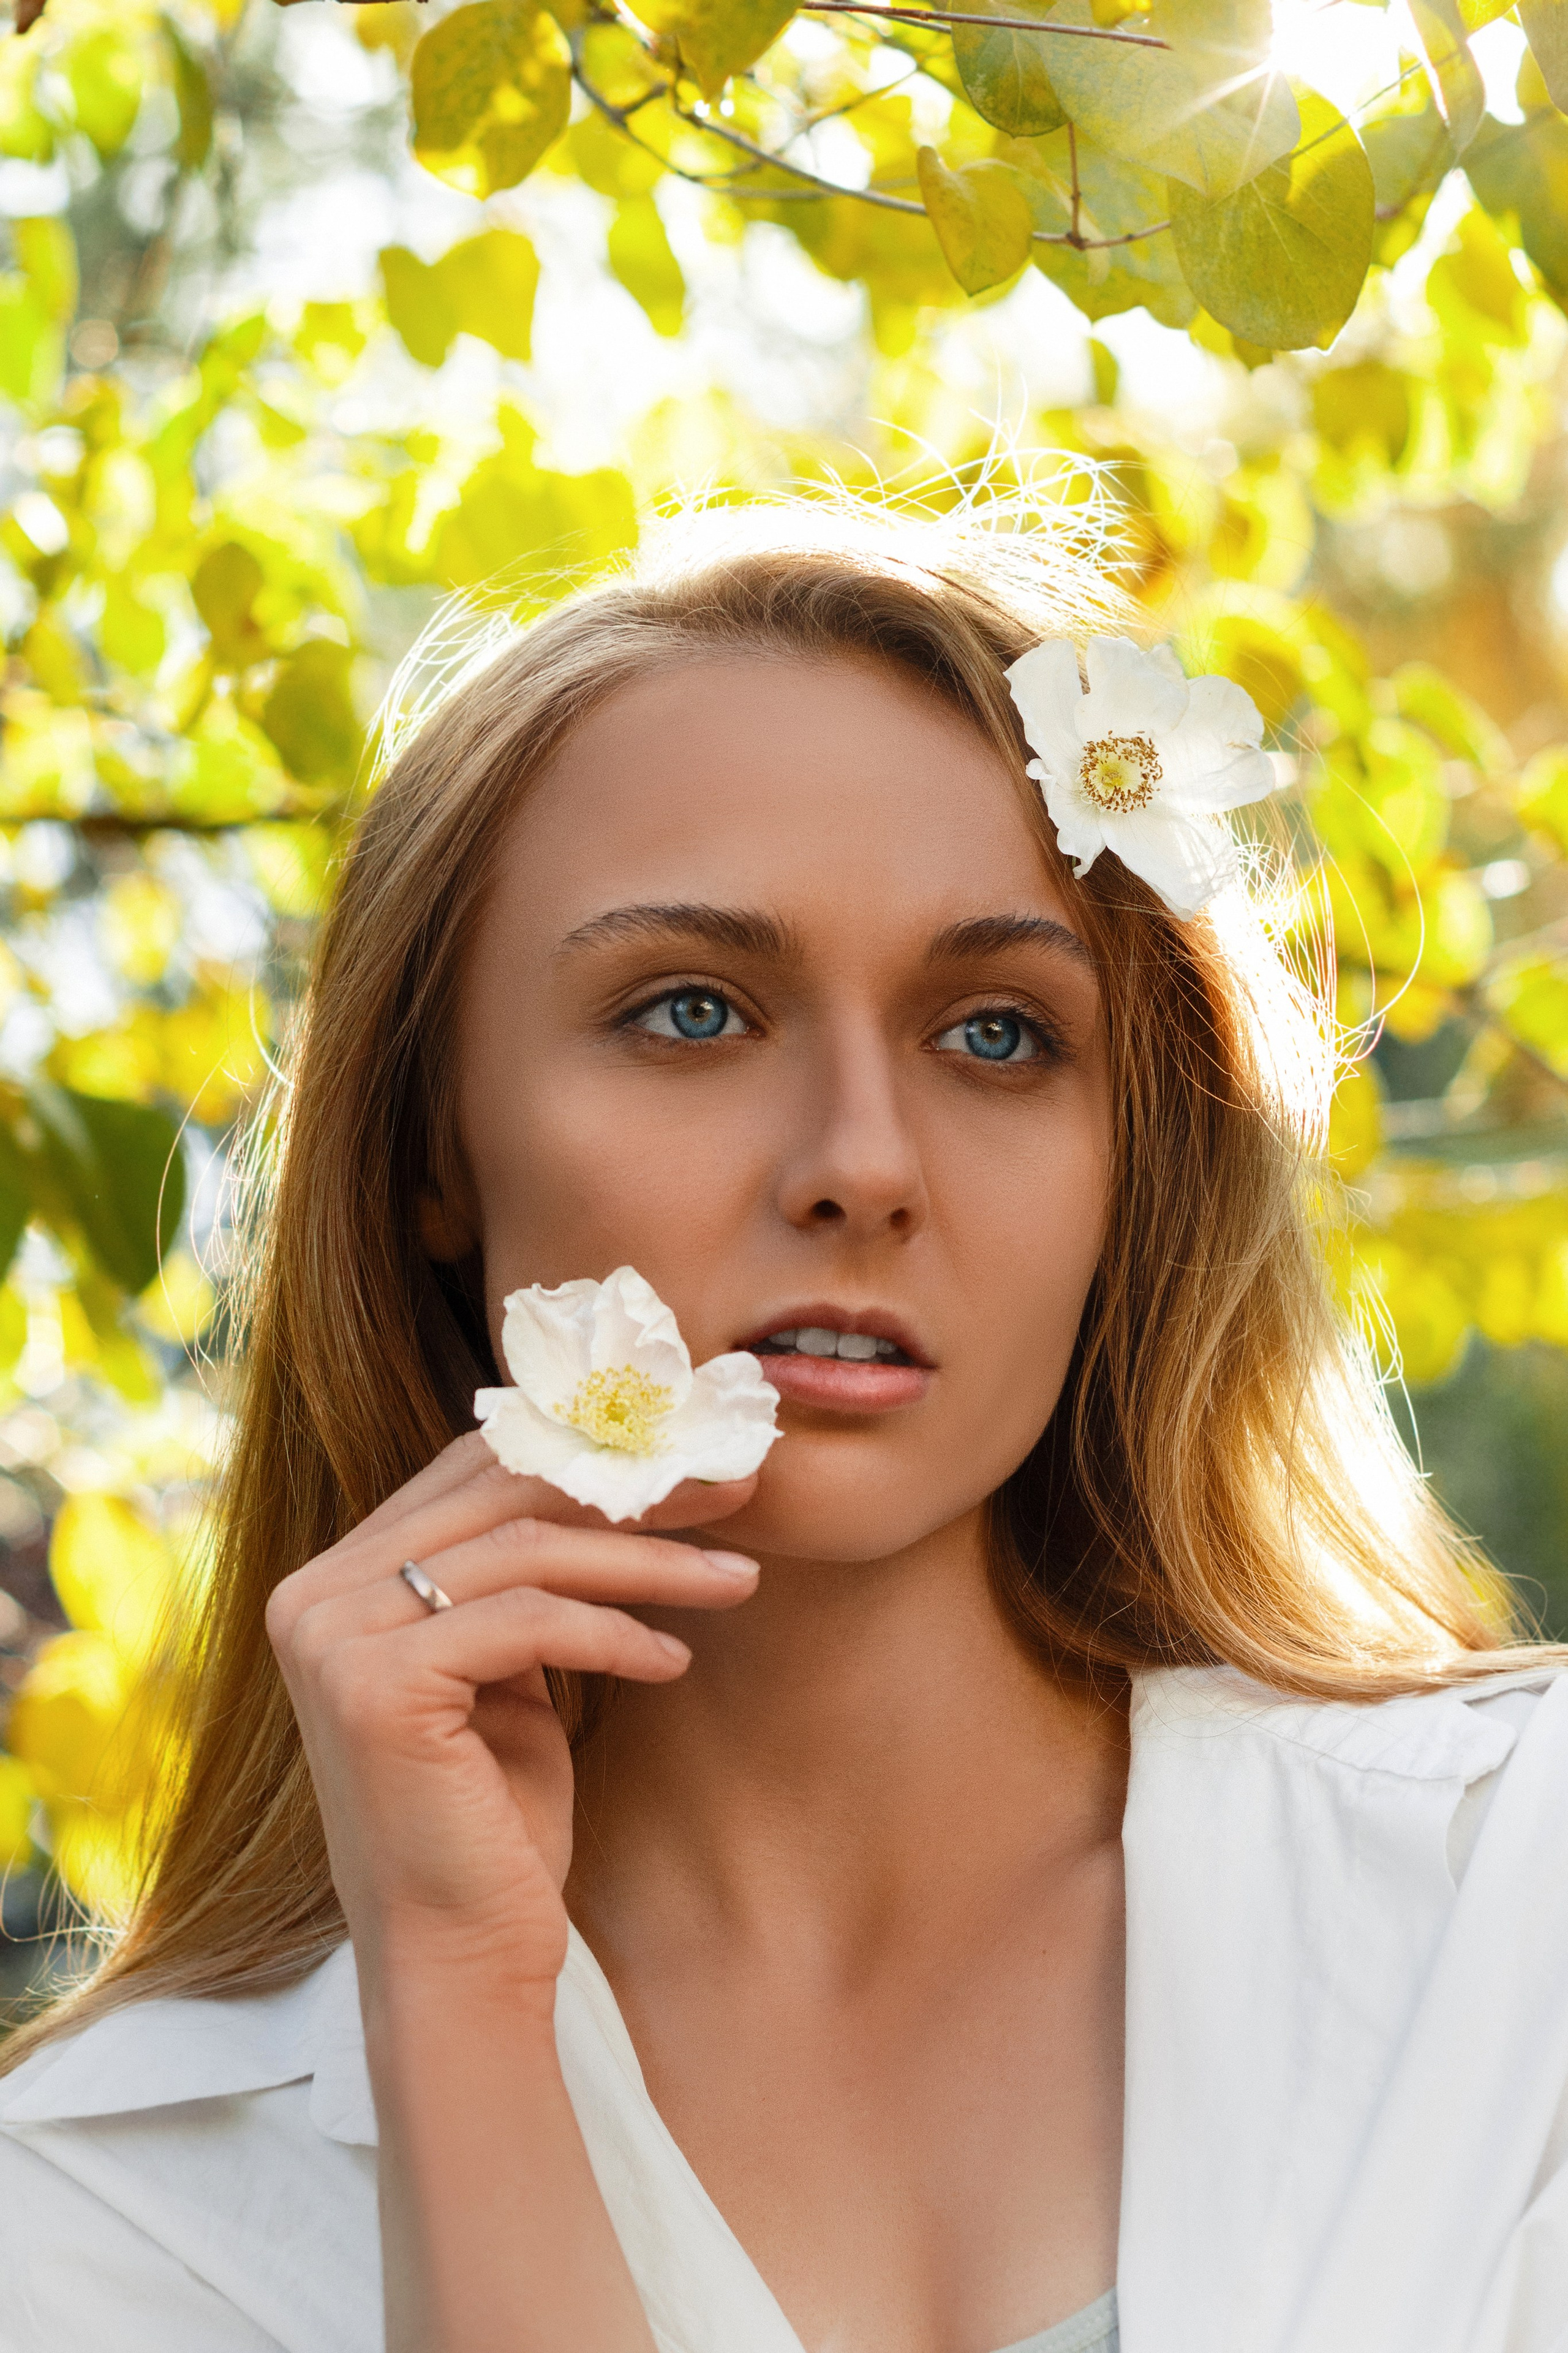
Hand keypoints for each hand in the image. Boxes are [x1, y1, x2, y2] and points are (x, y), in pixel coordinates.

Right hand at [266, 1430, 758, 2004]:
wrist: (457, 1961)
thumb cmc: (491, 1823)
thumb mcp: (508, 1676)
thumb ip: (516, 1584)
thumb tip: (615, 1480)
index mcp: (336, 1582)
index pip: (473, 1473)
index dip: (589, 1456)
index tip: (694, 1463)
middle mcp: (315, 1596)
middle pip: (502, 1497)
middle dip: (635, 1489)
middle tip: (738, 1488)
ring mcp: (335, 1638)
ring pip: (527, 1552)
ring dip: (651, 1560)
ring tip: (739, 1580)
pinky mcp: (377, 1685)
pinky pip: (530, 1620)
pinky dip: (616, 1631)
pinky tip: (673, 1659)